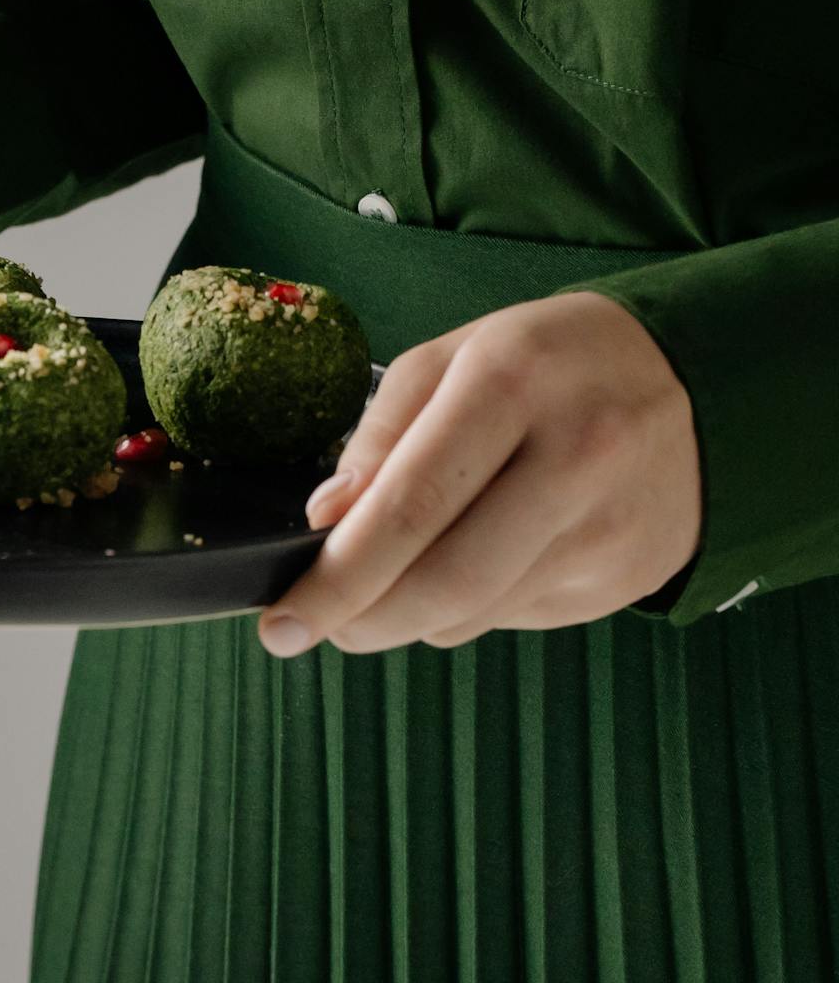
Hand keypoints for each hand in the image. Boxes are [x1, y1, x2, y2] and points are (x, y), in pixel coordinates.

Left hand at [257, 290, 701, 655]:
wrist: (701, 382)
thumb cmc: (552, 363)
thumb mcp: (456, 355)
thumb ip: (382, 433)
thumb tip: (325, 523)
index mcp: (513, 383)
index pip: (409, 506)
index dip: (337, 578)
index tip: (280, 619)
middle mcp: (574, 458)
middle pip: (444, 584)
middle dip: (359, 621)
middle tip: (309, 626)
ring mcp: (609, 529)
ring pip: (473, 614)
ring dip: (409, 613)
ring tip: (395, 573)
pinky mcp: (628, 579)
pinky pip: (515, 618)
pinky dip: (470, 605)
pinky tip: (482, 555)